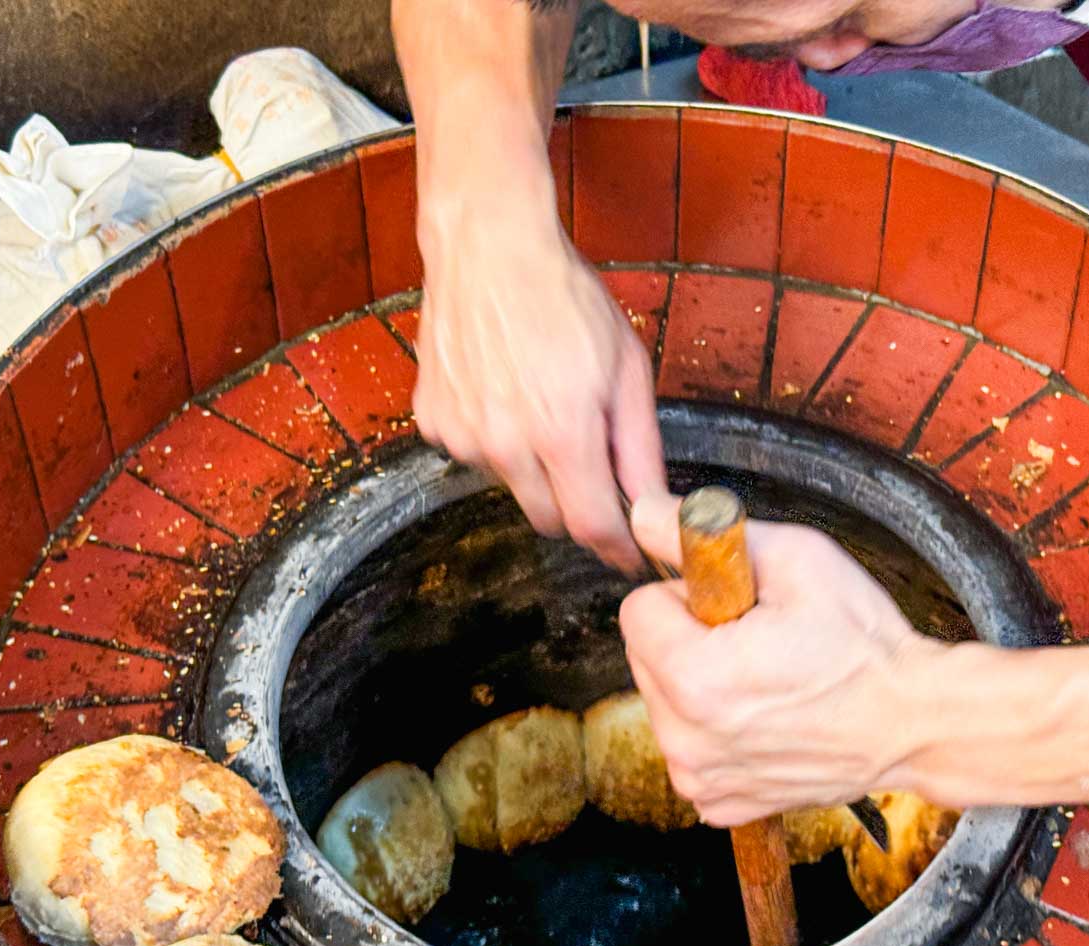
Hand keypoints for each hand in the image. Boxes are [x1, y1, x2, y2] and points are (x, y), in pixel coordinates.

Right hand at [413, 203, 666, 572]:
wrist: (489, 247)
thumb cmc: (564, 299)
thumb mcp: (627, 368)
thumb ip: (640, 448)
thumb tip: (654, 508)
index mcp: (563, 433)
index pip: (593, 528)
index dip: (618, 549)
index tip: (631, 554)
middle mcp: (507, 444)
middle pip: (551, 520)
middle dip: (577, 506)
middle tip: (591, 463)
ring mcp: (464, 436)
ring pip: (513, 488)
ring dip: (534, 469)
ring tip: (541, 406)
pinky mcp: (434, 423)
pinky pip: (476, 458)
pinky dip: (496, 442)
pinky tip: (504, 393)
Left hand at [618, 493, 924, 824]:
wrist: (914, 722)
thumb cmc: (864, 644)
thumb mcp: (794, 560)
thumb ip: (704, 534)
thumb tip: (643, 513)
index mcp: (694, 678)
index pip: (639, 609)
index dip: (690, 594)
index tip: (738, 605)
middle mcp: (686, 740)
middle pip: (646, 657)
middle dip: (689, 638)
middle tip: (757, 640)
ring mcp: (701, 778)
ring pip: (665, 701)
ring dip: (700, 683)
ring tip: (768, 678)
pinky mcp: (718, 802)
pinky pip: (690, 745)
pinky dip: (718, 729)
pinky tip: (768, 717)